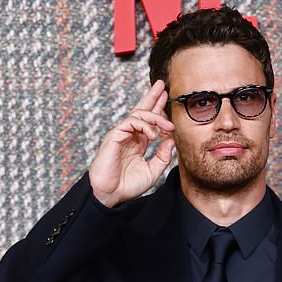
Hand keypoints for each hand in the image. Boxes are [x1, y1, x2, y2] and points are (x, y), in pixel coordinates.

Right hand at [89, 80, 176, 208]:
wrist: (111, 195)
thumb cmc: (128, 186)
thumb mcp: (152, 172)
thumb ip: (163, 157)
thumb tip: (170, 140)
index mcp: (137, 142)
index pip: (148, 121)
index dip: (157, 111)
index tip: (167, 101)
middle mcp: (129, 135)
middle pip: (141, 110)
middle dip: (152, 96)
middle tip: (162, 86)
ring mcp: (121, 134)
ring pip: (138, 115)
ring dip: (155, 117)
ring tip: (168, 126)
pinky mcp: (114, 136)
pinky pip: (131, 122)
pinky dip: (144, 126)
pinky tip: (153, 135)